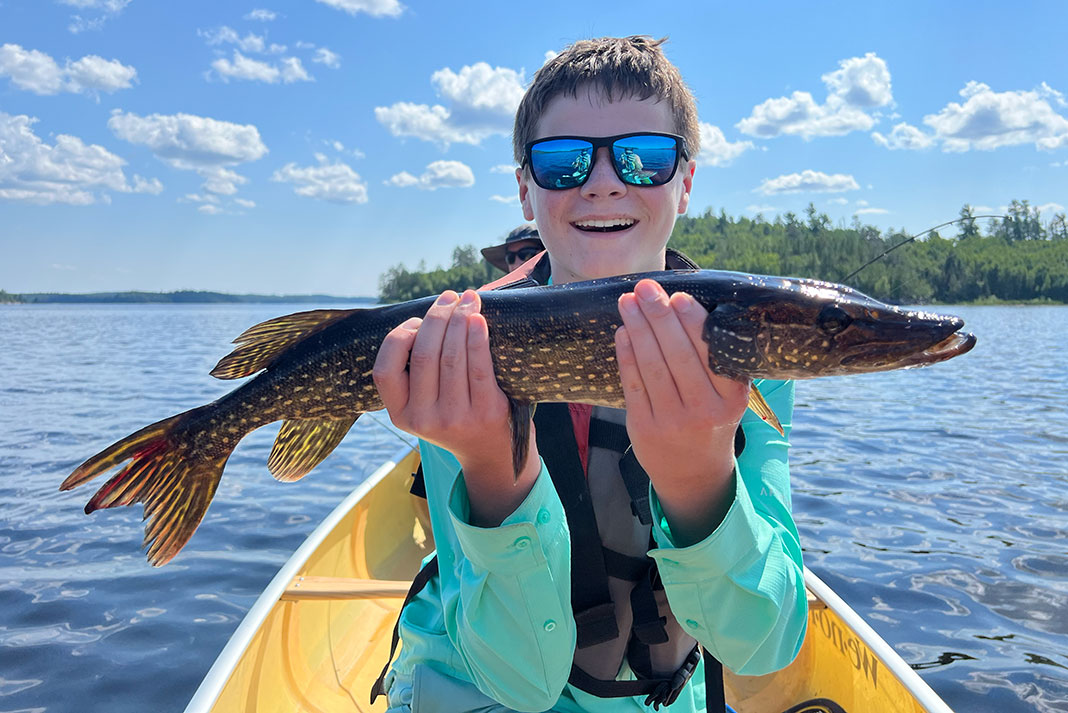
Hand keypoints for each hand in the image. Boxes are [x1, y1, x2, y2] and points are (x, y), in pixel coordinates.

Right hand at [373, 289, 538, 525]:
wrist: (491, 454)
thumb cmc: (455, 415)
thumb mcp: (424, 406)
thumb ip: (416, 373)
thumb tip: (429, 315)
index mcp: (400, 414)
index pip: (384, 370)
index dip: (399, 337)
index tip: (418, 320)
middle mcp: (423, 419)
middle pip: (423, 354)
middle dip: (437, 317)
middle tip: (449, 297)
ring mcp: (455, 417)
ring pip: (451, 356)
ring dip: (459, 319)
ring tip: (468, 299)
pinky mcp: (485, 412)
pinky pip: (479, 365)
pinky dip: (477, 337)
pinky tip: (478, 319)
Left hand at [615, 279, 749, 544]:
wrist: (694, 473)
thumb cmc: (710, 419)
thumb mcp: (726, 395)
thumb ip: (712, 360)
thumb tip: (681, 306)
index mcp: (732, 397)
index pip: (709, 352)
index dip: (691, 322)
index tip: (677, 296)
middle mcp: (704, 410)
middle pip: (677, 354)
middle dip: (658, 316)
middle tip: (645, 288)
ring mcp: (672, 421)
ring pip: (651, 366)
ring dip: (637, 329)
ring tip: (627, 302)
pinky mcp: (644, 428)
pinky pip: (632, 384)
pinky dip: (626, 355)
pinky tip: (622, 332)